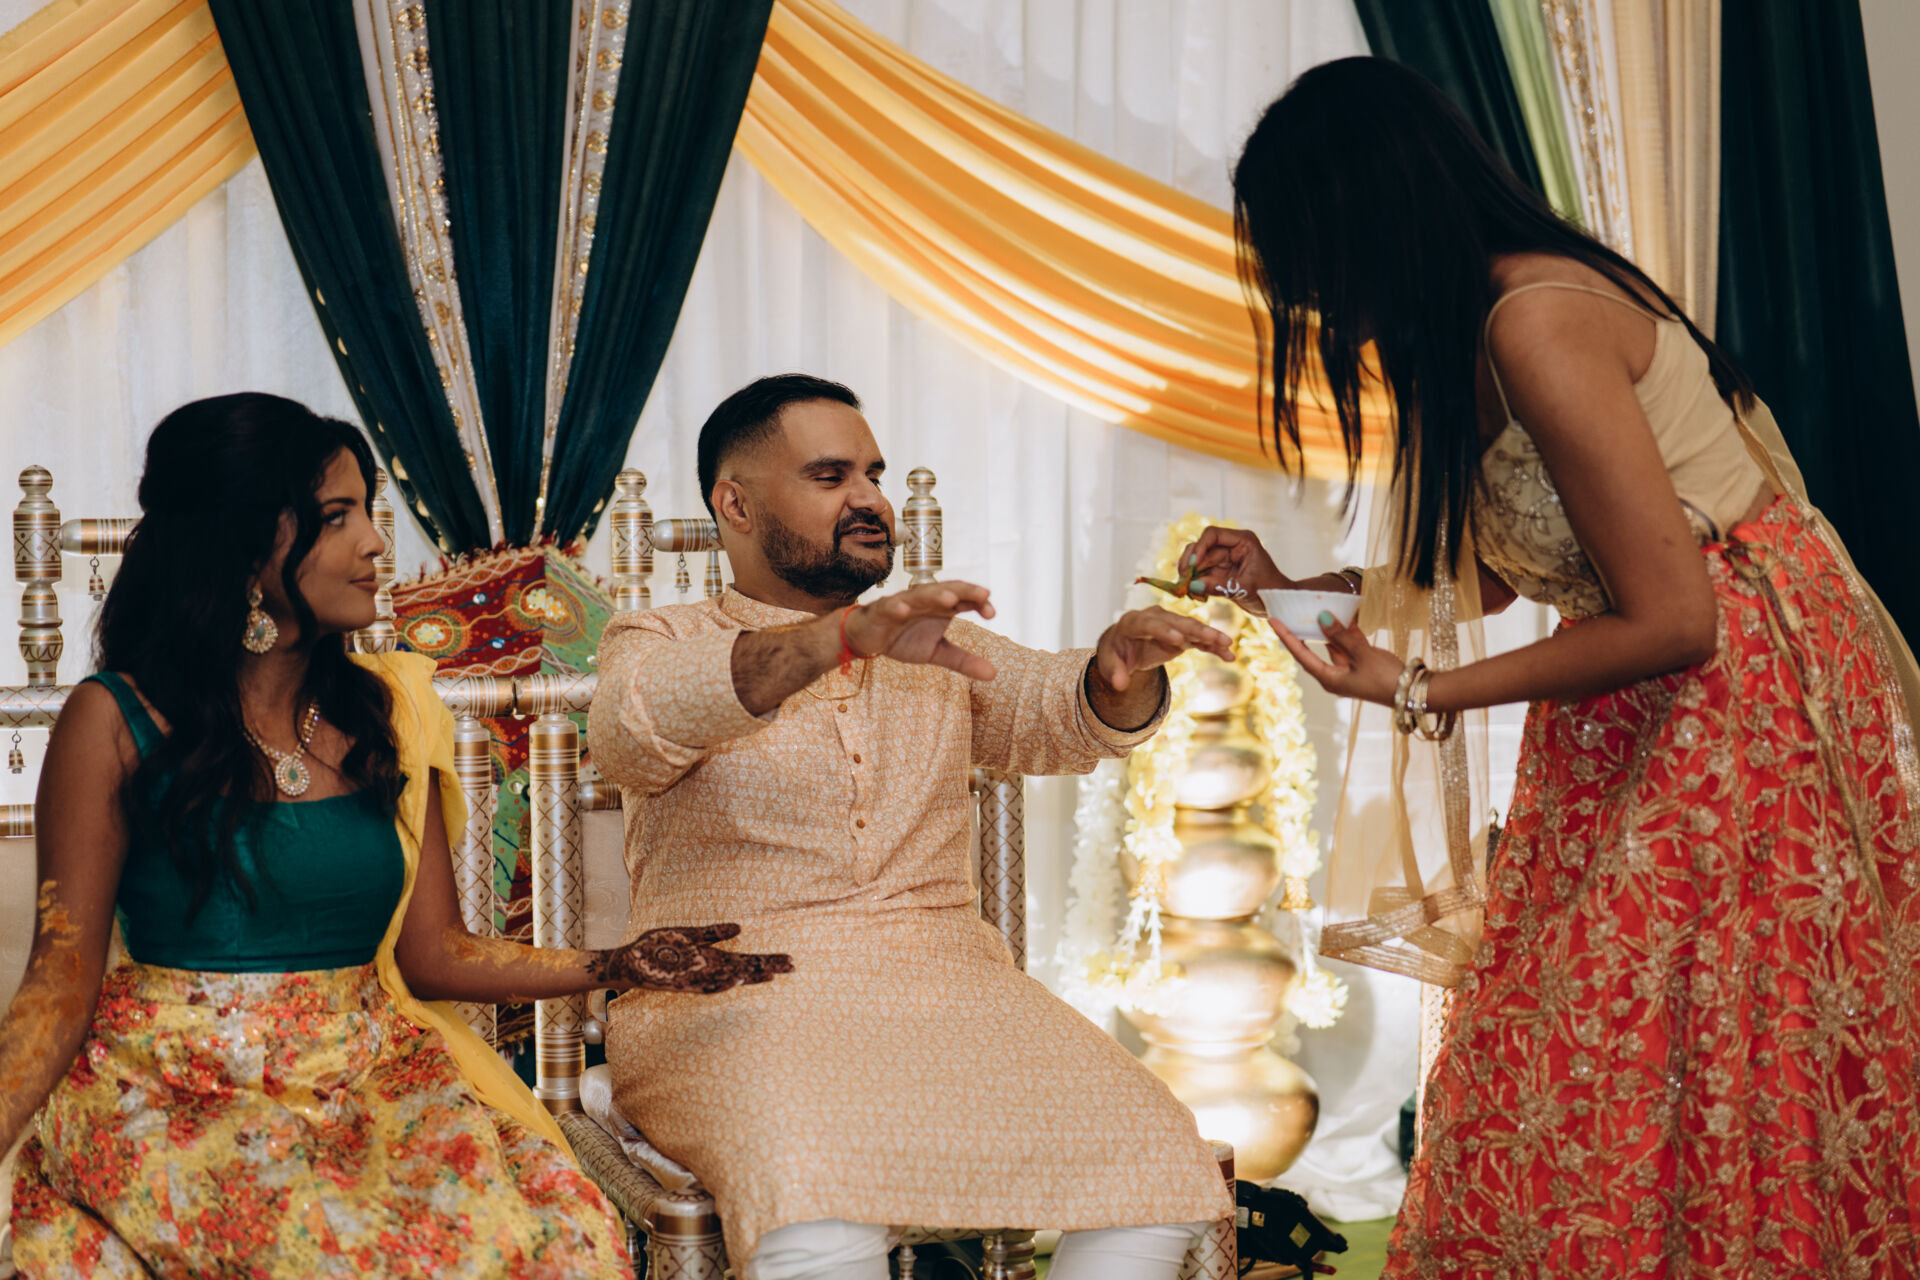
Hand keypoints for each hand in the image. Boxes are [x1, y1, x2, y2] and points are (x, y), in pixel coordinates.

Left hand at [595, 923, 793, 994]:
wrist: (627, 960)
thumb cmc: (656, 947)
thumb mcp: (687, 934)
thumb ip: (712, 932)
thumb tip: (740, 927)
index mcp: (710, 957)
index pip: (744, 960)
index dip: (765, 961)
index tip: (788, 961)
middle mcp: (707, 969)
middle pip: (742, 969)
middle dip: (766, 968)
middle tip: (792, 967)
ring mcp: (694, 977)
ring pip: (728, 978)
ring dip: (748, 977)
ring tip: (770, 974)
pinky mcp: (679, 982)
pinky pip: (703, 985)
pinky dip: (719, 983)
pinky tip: (734, 979)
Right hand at [844, 581, 997, 680]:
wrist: (866, 638)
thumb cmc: (903, 638)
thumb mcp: (937, 652)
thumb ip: (963, 660)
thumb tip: (994, 674)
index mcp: (940, 607)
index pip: (964, 599)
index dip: (979, 602)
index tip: (992, 613)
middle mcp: (925, 601)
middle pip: (947, 590)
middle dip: (965, 591)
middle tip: (984, 594)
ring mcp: (903, 603)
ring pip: (920, 595)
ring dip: (935, 595)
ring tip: (951, 599)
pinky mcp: (882, 610)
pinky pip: (889, 607)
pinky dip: (897, 607)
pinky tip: (904, 611)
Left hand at [1093, 606, 1234, 691]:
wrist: (1123, 647)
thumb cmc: (1115, 653)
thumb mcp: (1109, 663)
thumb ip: (1114, 672)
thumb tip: (1120, 684)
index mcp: (1133, 622)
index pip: (1149, 624)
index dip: (1164, 631)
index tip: (1179, 640)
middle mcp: (1154, 618)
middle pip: (1177, 622)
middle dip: (1196, 630)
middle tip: (1213, 638)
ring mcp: (1170, 625)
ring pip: (1192, 628)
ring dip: (1211, 636)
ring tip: (1228, 645)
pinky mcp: (1181, 635)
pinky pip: (1199, 640)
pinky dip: (1213, 646)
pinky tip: (1228, 655)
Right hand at [1177, 526, 1290, 613]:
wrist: (1279, 604)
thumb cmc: (1270, 592)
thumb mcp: (1245, 588)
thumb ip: (1219, 586)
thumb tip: (1193, 586)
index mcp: (1242, 541)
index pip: (1213, 534)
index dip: (1199, 548)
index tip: (1192, 565)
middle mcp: (1231, 546)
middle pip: (1201, 548)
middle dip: (1190, 563)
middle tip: (1183, 580)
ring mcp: (1224, 559)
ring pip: (1198, 561)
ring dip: (1190, 573)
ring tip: (1186, 588)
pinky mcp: (1220, 573)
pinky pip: (1201, 574)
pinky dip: (1194, 582)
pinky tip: (1192, 593)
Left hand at [1270, 610, 1403, 706]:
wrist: (1413, 692)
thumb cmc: (1385, 678)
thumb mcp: (1362, 654)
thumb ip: (1341, 636)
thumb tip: (1321, 618)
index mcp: (1328, 679)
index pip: (1300, 654)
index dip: (1286, 636)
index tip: (1272, 621)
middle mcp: (1334, 676)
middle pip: (1313, 650)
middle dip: (1305, 631)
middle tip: (1292, 613)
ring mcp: (1348, 672)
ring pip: (1334, 647)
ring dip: (1330, 630)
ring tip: (1320, 609)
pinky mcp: (1361, 668)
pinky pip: (1349, 648)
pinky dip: (1347, 635)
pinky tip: (1346, 617)